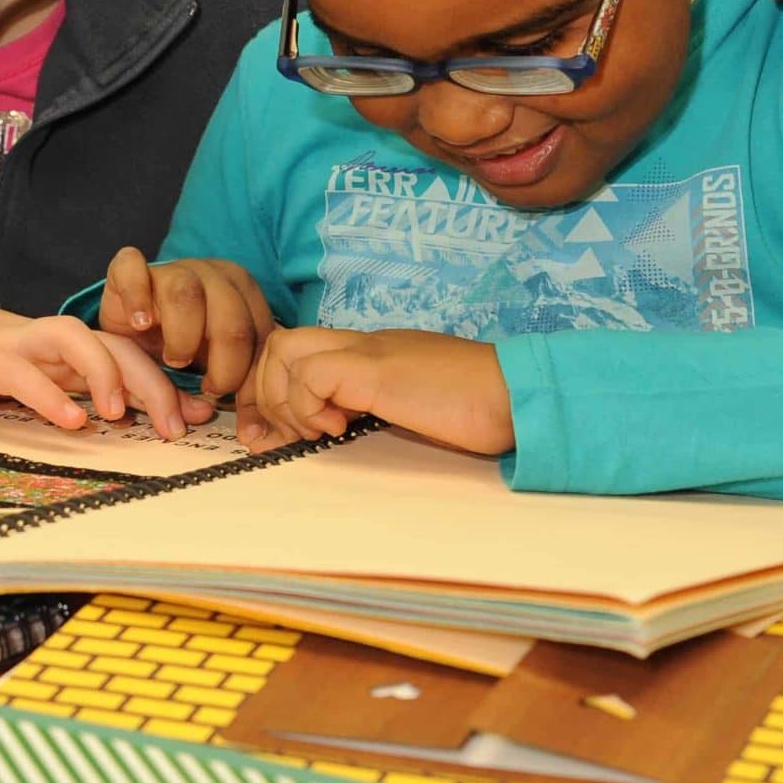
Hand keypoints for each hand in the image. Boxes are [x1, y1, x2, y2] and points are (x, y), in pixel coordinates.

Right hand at [0, 309, 206, 438]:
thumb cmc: (10, 367)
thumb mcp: (62, 382)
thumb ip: (105, 394)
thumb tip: (164, 419)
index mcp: (83, 347)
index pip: (137, 356)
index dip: (171, 383)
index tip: (202, 416)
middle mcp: (63, 340)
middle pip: (117, 346)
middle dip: (151, 382)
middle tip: (173, 426)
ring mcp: (28, 345)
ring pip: (76, 342)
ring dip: (104, 374)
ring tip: (118, 414)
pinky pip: (24, 373)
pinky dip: (50, 396)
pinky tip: (71, 421)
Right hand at [101, 248, 277, 399]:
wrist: (138, 320)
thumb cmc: (182, 345)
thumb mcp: (211, 368)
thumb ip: (230, 390)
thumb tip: (247, 431)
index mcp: (243, 293)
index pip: (260, 335)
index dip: (249, 378)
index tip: (234, 411)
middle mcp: (212, 275)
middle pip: (230, 317)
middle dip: (224, 364)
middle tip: (207, 386)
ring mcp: (171, 268)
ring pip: (186, 295)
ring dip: (183, 337)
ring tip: (174, 360)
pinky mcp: (130, 269)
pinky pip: (132, 268)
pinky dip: (136, 296)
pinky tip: (140, 324)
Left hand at [236, 327, 512, 457]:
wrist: (518, 395)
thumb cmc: (477, 408)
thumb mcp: (412, 406)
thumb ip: (375, 409)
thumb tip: (334, 432)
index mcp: (370, 351)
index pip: (295, 349)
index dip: (272, 390)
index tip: (272, 435)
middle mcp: (362, 343)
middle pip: (278, 343)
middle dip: (264, 396)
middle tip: (279, 438)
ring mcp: (368, 352)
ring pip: (283, 351)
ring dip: (286, 401)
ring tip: (317, 433)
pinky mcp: (376, 370)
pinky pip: (312, 376)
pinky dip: (311, 408)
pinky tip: (340, 430)